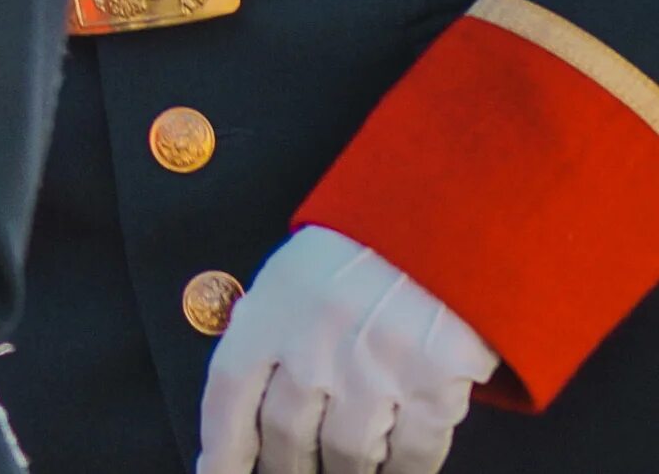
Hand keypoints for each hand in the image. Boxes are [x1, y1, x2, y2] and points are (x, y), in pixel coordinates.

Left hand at [196, 227, 497, 473]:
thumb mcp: (295, 274)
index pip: (229, 395)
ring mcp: (376, 370)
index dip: (222, 448)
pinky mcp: (435, 388)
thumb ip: (268, 333)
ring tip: (337, 472)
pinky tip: (391, 472)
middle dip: (282, 470)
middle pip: (286, 436)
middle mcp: (317, 345)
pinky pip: (411, 457)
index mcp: (273, 309)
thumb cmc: (365, 253)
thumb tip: (244, 409)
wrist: (449, 223)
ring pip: (346, 456)